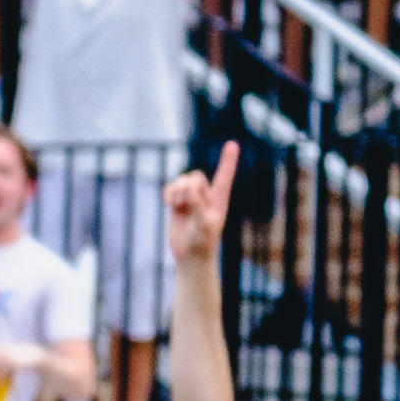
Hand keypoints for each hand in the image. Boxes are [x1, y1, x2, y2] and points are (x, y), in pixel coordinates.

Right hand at [165, 141, 236, 264]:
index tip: (231, 144)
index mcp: (219, 198)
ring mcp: (191, 199)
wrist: (190, 256)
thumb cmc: (203, 242)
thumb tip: (189, 187)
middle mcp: (206, 196)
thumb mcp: (204, 224)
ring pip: (182, 181)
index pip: (224, 176)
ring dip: (176, 191)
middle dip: (187, 187)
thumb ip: (198, 204)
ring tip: (175, 205)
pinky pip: (170, 188)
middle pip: (195, 176)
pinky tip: (167, 204)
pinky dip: (167, 193)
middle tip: (184, 204)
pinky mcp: (177, 204)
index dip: (228, 160)